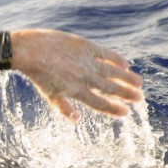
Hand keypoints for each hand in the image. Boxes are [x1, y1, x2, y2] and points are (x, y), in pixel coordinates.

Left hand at [10, 29, 142, 121]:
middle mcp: (84, 77)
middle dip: (126, 94)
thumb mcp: (50, 94)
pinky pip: (106, 53)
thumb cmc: (38, 74)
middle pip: (110, 88)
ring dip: (127, 78)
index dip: (113, 109)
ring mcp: (86, 61)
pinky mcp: (85, 46)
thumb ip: (65, 108)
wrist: (28, 51)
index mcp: (75, 91)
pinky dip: (116, 59)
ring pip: (112, 71)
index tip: (126, 113)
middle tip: (139, 98)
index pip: (99, 103)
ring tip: (139, 83)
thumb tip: (77, 121)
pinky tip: (125, 64)